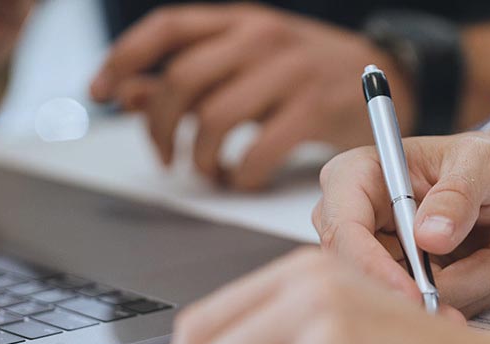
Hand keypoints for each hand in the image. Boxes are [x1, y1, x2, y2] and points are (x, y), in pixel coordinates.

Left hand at [87, 3, 415, 190]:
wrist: (390, 73)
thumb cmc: (307, 71)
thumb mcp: (246, 61)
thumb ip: (188, 76)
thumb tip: (126, 91)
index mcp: (239, 21)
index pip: (166, 28)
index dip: (123, 57)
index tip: (99, 90)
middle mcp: (261, 38)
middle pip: (183, 79)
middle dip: (160, 125)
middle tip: (164, 153)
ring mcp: (290, 72)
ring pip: (214, 118)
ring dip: (199, 156)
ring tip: (207, 168)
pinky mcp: (315, 109)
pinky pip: (258, 150)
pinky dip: (241, 174)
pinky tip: (242, 177)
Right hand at [312, 121, 489, 315]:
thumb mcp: (483, 163)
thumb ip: (457, 195)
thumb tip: (429, 235)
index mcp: (356, 178)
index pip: (343, 232)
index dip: (372, 268)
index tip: (417, 294)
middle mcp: (358, 223)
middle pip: (372, 279)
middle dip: (438, 285)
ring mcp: (382, 261)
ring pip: (416, 300)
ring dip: (477, 278)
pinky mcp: (409, 288)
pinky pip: (439, 308)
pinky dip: (482, 287)